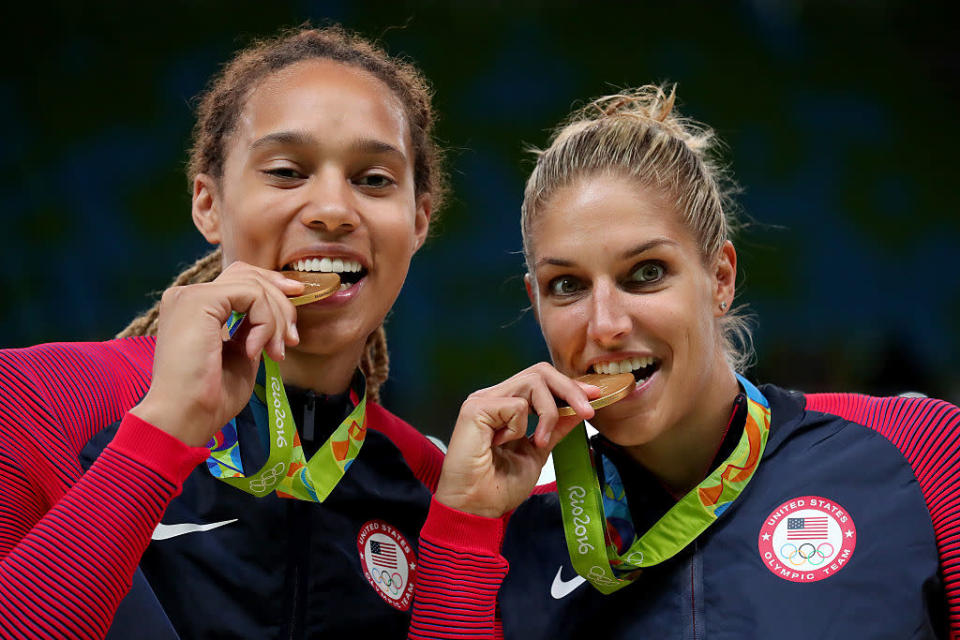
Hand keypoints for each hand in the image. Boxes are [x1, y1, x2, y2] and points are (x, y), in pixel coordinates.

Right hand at [130, 261, 303, 445]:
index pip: (239, 281)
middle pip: (248, 274)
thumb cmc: (210, 396)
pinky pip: (251, 296)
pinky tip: (254, 351)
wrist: (185, 416)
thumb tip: (276, 318)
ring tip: (275, 352)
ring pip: (254, 285)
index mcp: (195, 308)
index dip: (272, 287)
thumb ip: (252, 330)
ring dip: (276, 320)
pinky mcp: (199, 300)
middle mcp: (188, 295)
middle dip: (281, 301)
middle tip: (292, 338)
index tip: (296, 307)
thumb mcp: (240, 355)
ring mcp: (191, 295)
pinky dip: (264, 323)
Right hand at [435, 363, 600, 517]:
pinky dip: (520, 427)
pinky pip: (517, 406)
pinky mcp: (476, 409)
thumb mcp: (538, 452)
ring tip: (541, 442)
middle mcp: (493, 397)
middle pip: (539, 372)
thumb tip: (578, 409)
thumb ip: (555, 428)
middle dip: (569, 389)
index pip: (541, 380)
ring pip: (533, 383)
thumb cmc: (498, 486)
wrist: (477, 508)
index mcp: (505, 405)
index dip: (569, 386)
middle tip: (587, 411)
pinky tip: (504, 444)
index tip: (594, 397)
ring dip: (548, 413)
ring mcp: (482, 400)